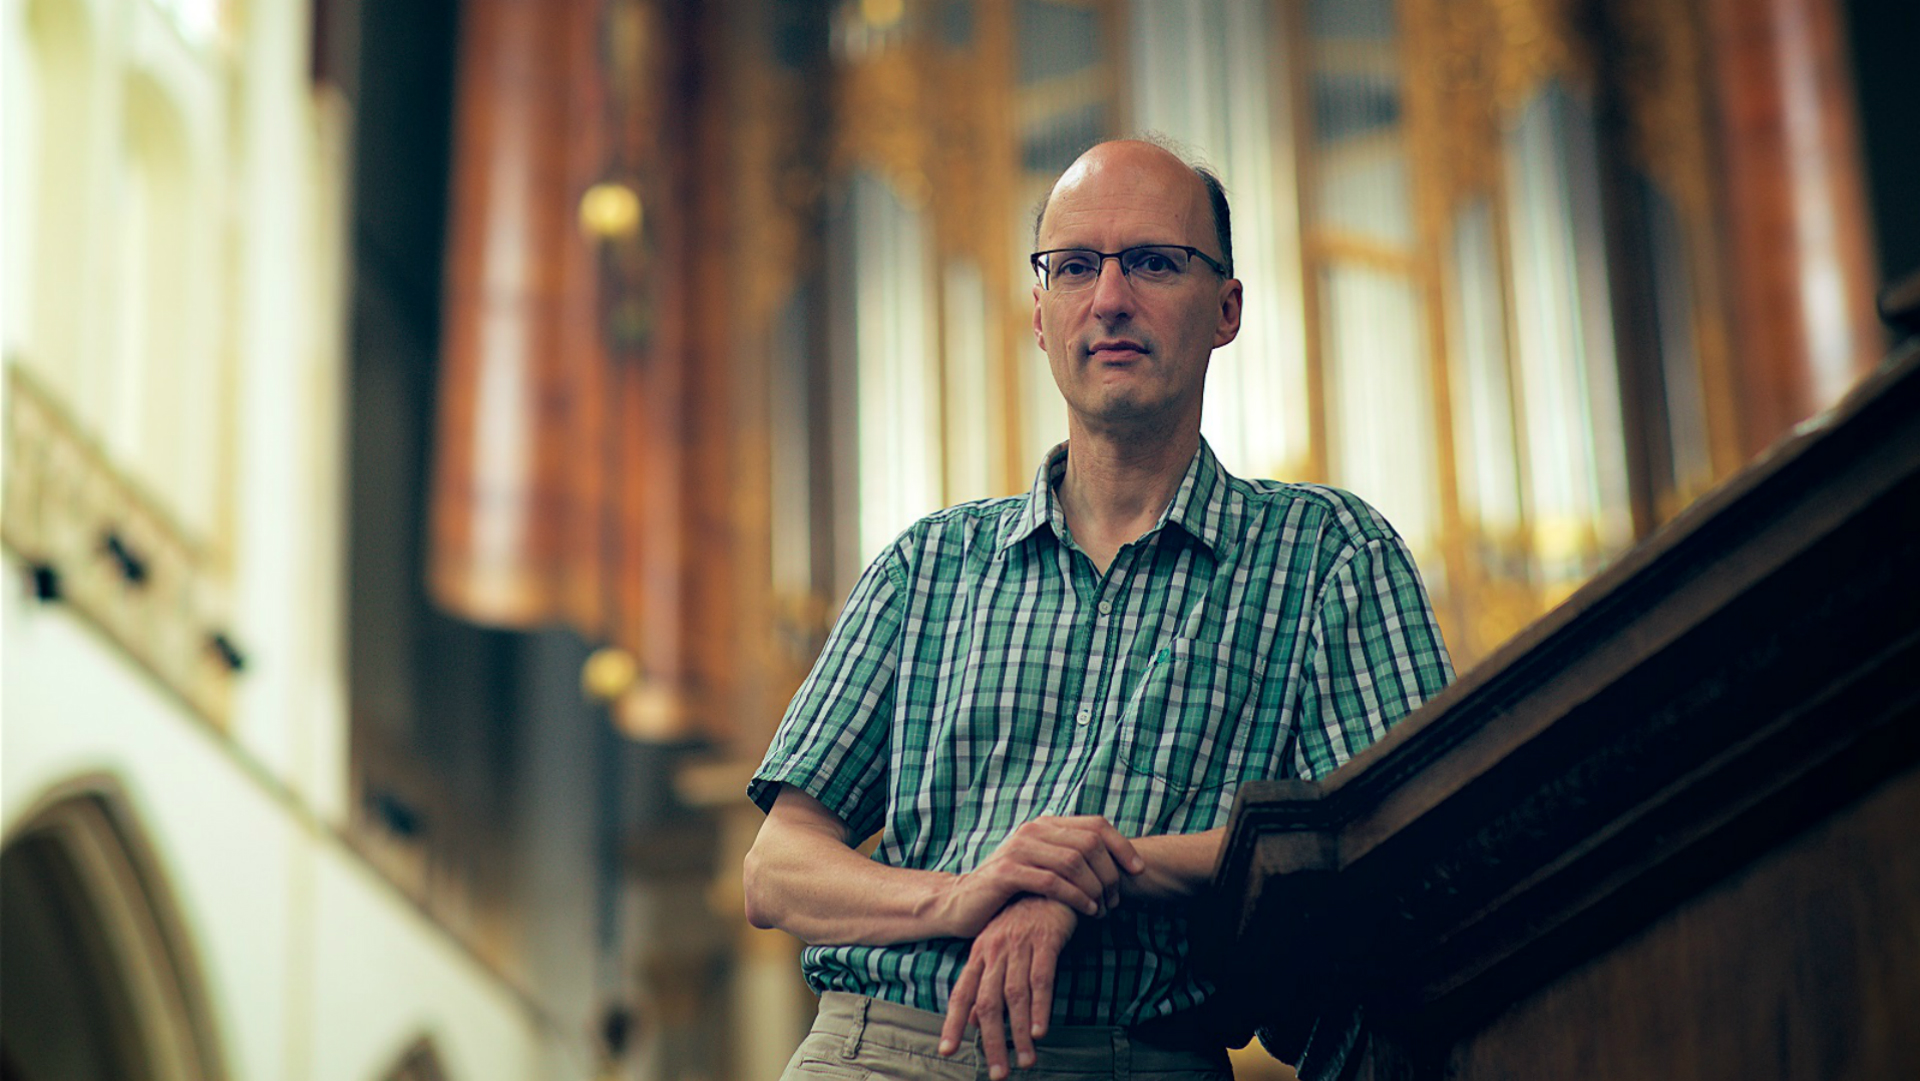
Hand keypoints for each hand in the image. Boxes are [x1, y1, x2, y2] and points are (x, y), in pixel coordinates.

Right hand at [934, 815, 1144, 937]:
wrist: (962, 903)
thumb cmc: (1010, 890)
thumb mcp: (1042, 866)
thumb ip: (1069, 857)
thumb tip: (1114, 863)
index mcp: (1046, 825)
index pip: (1096, 825)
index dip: (1122, 846)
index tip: (1138, 871)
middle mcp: (1033, 830)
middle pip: (1090, 843)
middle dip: (1110, 874)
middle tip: (1115, 901)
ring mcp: (1019, 849)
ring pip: (1074, 861)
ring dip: (1096, 889)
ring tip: (1103, 910)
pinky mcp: (1007, 872)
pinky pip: (1053, 882)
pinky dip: (1076, 897)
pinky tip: (1086, 910)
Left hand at [938, 896, 1078, 1078]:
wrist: (1049, 881)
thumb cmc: (1023, 920)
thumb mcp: (998, 948)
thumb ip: (985, 984)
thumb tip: (971, 1021)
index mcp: (980, 954)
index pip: (962, 994)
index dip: (953, 1023)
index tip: (946, 1051)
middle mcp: (994, 950)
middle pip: (988, 1002)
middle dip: (991, 1041)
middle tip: (998, 1073)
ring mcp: (1019, 944)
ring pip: (1014, 996)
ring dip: (1019, 1032)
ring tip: (1025, 1061)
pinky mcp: (1045, 940)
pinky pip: (1041, 978)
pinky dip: (1040, 1007)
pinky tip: (1040, 1030)